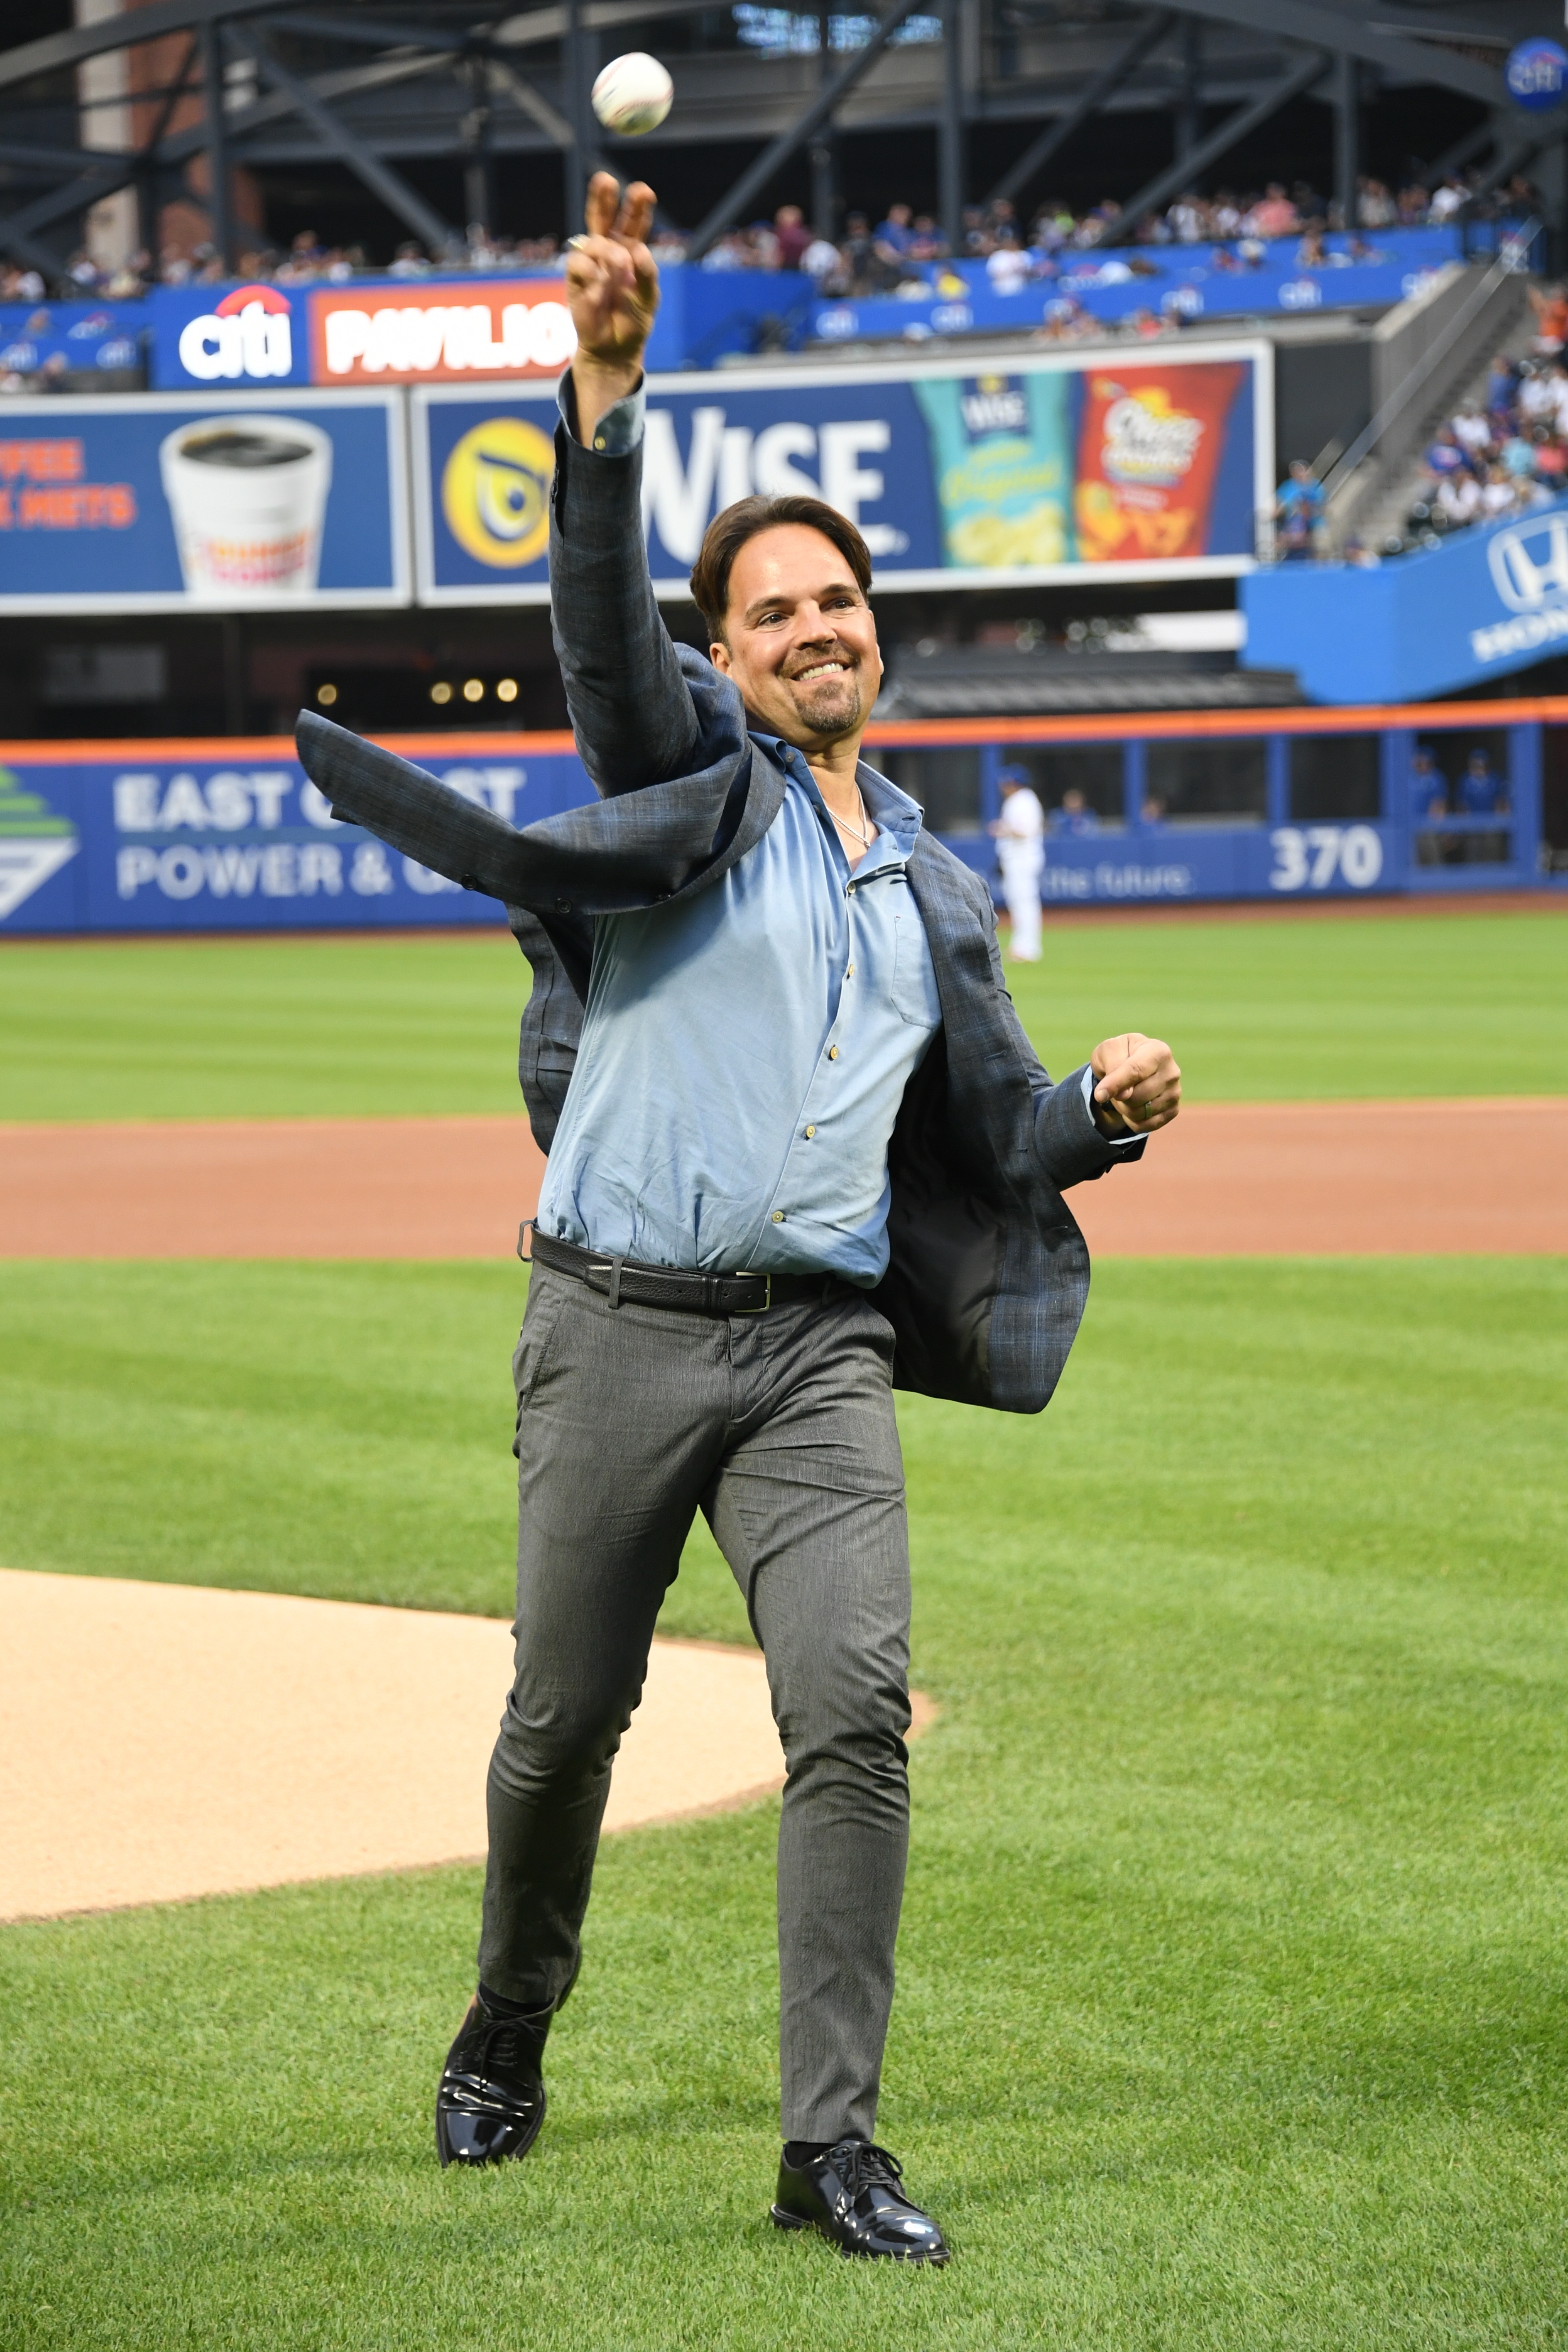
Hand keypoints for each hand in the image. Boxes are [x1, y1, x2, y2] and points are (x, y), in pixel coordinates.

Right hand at [566, 171, 658, 443]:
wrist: (614, 348)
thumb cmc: (633, 320)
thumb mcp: (649, 297)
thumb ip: (646, 274)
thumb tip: (635, 251)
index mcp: (629, 249)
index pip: (633, 222)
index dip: (637, 206)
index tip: (644, 191)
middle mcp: (607, 250)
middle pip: (602, 216)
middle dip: (603, 197)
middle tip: (606, 180)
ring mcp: (589, 262)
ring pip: (594, 241)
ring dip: (611, 258)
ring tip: (620, 278)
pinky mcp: (574, 277)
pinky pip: (580, 264)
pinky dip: (594, 277)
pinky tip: (600, 291)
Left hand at [1089, 1032, 1180, 1136]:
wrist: (1130, 1064)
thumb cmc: (1119, 1055)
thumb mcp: (1108, 1050)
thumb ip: (1113, 1066)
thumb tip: (1123, 1095)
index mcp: (1158, 1051)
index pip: (1136, 1071)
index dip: (1116, 1084)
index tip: (1099, 1095)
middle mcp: (1172, 1072)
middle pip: (1135, 1096)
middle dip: (1118, 1096)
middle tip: (1117, 1086)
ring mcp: (1175, 1093)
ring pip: (1139, 1113)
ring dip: (1123, 1108)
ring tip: (1126, 1093)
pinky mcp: (1173, 1110)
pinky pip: (1144, 1126)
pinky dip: (1131, 1119)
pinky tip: (1133, 1105)